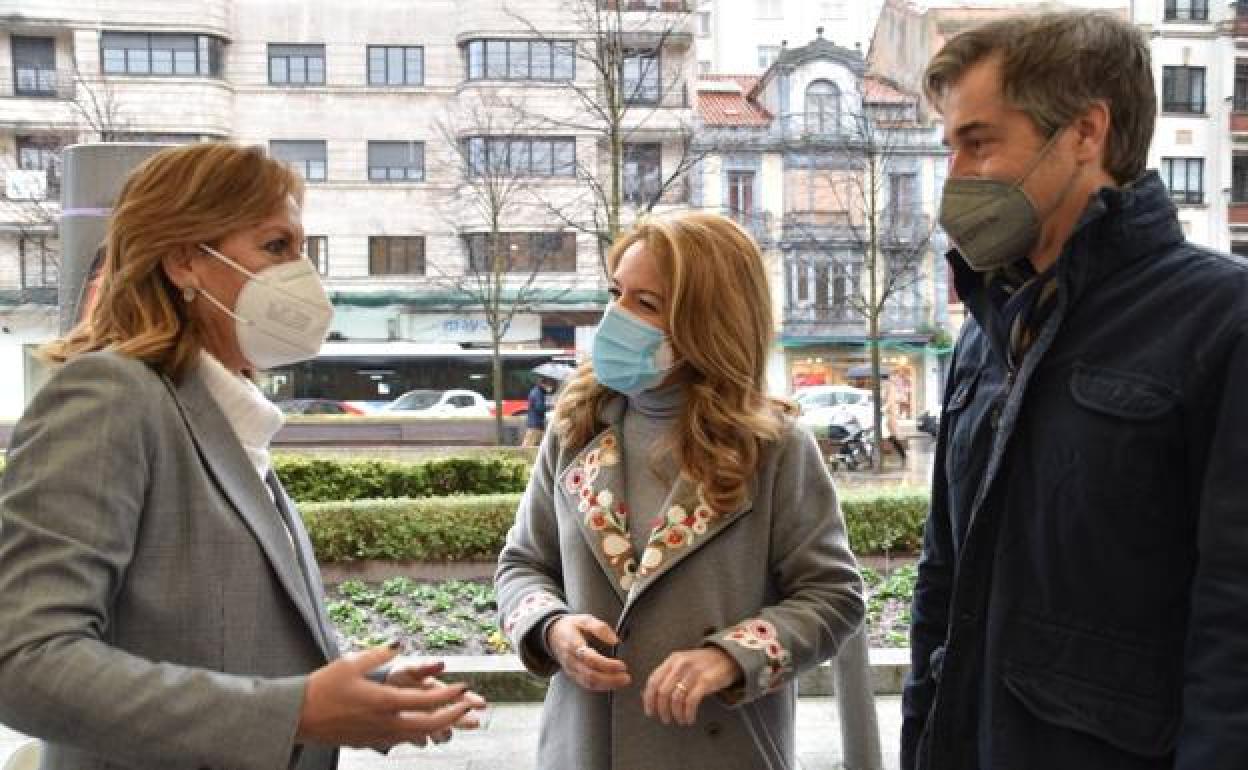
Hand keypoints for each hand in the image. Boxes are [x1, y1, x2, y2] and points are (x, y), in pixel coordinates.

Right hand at [297, 644, 485, 750]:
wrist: (298, 716)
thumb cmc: (322, 687)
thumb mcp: (351, 663)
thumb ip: (380, 653)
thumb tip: (401, 644)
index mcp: (384, 701)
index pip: (427, 700)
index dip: (450, 695)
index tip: (466, 687)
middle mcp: (385, 722)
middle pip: (430, 724)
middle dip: (453, 716)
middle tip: (469, 706)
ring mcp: (378, 736)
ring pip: (418, 736)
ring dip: (439, 725)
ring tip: (454, 716)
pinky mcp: (370, 742)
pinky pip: (402, 739)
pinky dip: (418, 732)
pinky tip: (423, 725)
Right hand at [546, 614, 630, 691]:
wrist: (552, 634)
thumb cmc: (571, 626)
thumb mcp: (584, 619)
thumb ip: (600, 628)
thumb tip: (615, 640)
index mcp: (573, 644)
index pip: (590, 659)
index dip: (607, 665)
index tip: (622, 665)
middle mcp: (571, 660)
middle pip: (590, 675)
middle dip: (610, 679)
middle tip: (627, 677)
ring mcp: (571, 669)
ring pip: (588, 683)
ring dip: (607, 685)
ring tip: (623, 681)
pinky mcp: (572, 675)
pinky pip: (586, 685)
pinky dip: (600, 687)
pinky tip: (612, 684)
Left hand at [643, 646, 741, 726]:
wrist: (728, 657)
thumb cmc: (703, 664)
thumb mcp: (682, 664)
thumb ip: (667, 676)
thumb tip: (648, 696)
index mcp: (672, 659)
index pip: (653, 680)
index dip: (649, 699)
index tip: (650, 711)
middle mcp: (680, 664)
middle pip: (663, 691)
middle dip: (662, 709)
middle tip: (665, 718)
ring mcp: (693, 672)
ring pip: (676, 698)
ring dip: (676, 714)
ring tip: (679, 720)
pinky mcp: (706, 681)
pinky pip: (691, 702)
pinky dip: (688, 714)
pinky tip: (689, 718)